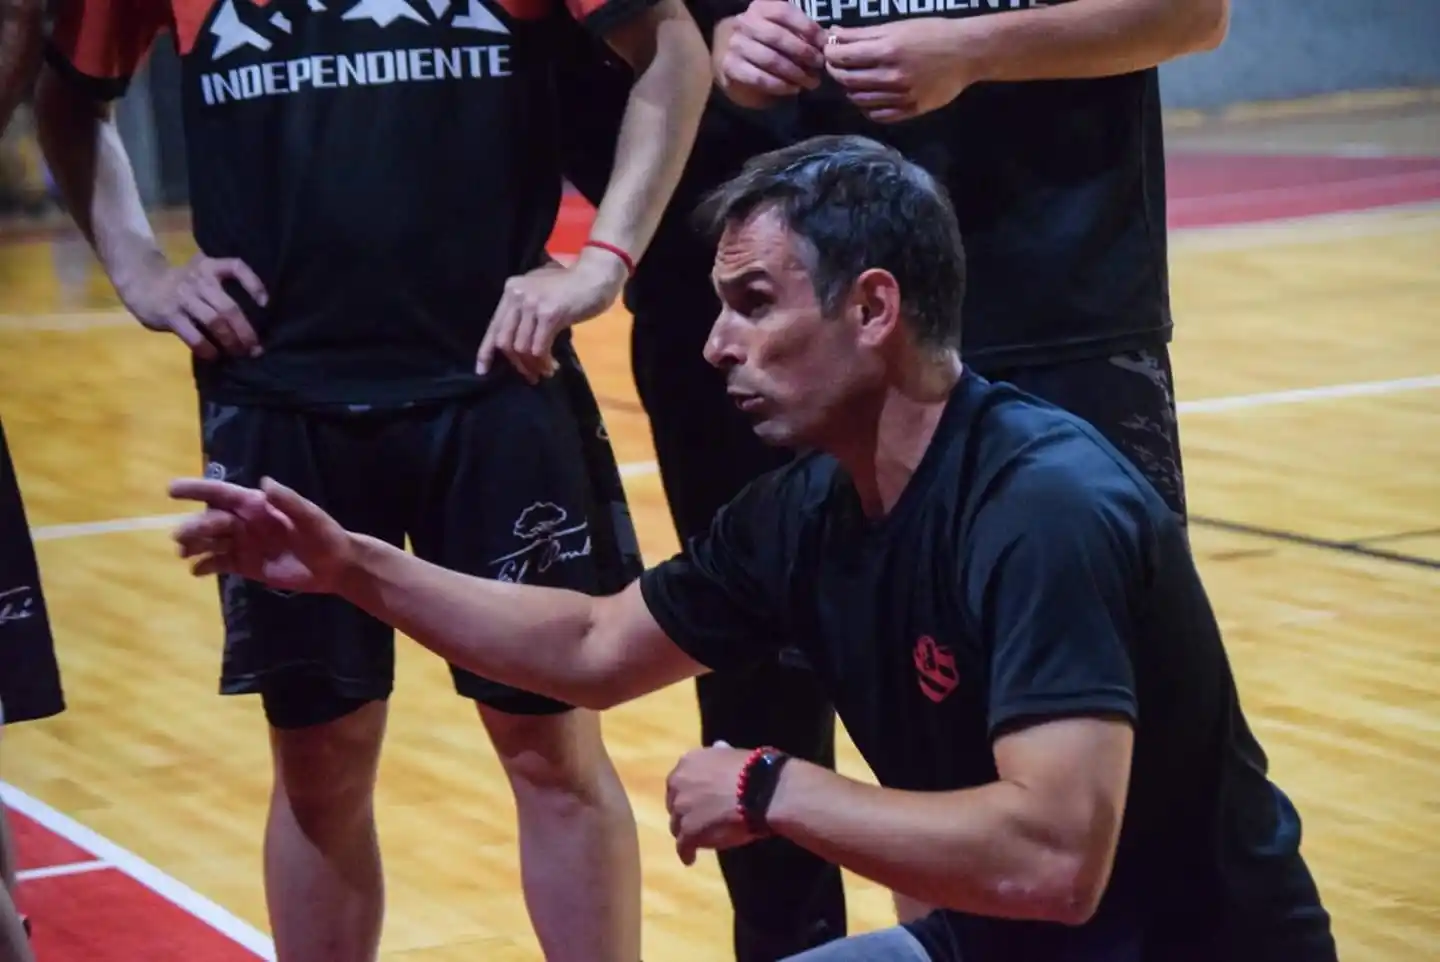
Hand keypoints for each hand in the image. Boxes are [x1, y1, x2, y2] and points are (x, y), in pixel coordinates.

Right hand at [125, 253, 267, 360]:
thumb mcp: (200, 274)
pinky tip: (215, 356)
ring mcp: (182, 296)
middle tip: (255, 348)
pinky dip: (207, 348)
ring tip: (239, 354)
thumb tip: (249, 322)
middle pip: (229, 307)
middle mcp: (198, 279)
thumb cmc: (180, 283)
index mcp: (209, 266)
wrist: (140, 281)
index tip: (265, 303)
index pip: (236, 266)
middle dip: (245, 331)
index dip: (253, 283)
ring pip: (214, 321)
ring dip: (230, 341)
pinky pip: (193, 335)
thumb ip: (220, 288)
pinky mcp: (169, 313)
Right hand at [168, 477, 352, 593]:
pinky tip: (196, 571)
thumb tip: (265, 482)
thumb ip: (288, 501)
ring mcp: (243, 544)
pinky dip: (204, 566)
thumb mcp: (310, 516)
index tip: (171, 490)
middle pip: (210, 520)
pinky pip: (218, 564)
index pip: (222, 494)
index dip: (197, 490)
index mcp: (257, 505)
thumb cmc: (324, 534)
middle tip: (180, 537)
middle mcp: (244, 522)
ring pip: (209, 542)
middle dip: (193, 526)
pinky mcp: (245, 565)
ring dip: (193, 545)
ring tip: (183, 553)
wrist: (334, 566)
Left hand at [477, 248, 626, 383]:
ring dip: (532, 365)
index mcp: (512, 290)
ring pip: (521, 347)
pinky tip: (552, 366)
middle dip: (515, 363)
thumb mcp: (540, 292)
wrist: (596, 276)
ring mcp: (533, 304)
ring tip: (543, 372)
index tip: (482, 371)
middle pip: (504, 340)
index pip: (493, 325)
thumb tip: (517, 345)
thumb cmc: (572, 286)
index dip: (486, 351)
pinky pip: (539, 348)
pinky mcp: (550, 314)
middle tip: (528, 375)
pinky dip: (544, 362)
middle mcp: (517, 296)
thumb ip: (525, 311)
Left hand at [665, 741, 761, 865]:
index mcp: (689, 762)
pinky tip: (690, 859)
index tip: (697, 801)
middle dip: (684, 812)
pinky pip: (683, 847)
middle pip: (674, 804)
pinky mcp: (689, 832)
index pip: (678, 781)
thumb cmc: (755, 770)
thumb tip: (718, 747)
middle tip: (697, 821)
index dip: (687, 793)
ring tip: (696, 841)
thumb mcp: (733, 755)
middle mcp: (679, 783)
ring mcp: (682, 809)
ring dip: (685, 833)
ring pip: (677, 826)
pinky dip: (687, 853)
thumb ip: (719, 755)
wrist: (763, 791)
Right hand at [718, 0, 826, 102]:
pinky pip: (759, 78)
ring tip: (811, 82)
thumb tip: (826, 42)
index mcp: (760, 8)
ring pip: (770, 60)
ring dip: (795, 73)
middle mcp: (744, 23)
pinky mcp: (730, 67)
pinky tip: (793, 89)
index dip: (806, 27)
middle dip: (803, 52)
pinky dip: (780, 85)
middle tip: (819, 65)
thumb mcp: (782, 29)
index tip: (823, 43)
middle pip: (778, 37)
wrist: (731, 58)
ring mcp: (735, 45)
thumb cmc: (765, 43)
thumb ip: (801, 33)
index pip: (784, 12)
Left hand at [825, 18, 978, 122]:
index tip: (829, 51)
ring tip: (854, 80)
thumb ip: (862, 34)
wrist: (967, 52)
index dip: (830, 55)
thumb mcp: (897, 27)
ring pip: (860, 100)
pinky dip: (868, 108)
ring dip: (851, 90)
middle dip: (836, 72)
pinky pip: (879, 115)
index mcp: (887, 51)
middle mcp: (892, 76)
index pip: (843, 57)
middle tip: (837, 66)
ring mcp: (902, 96)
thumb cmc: (932, 33)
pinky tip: (870, 97)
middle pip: (848, 80)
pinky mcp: (911, 110)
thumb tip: (833, 35)